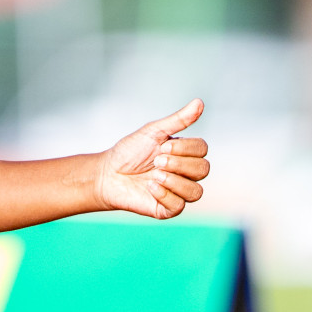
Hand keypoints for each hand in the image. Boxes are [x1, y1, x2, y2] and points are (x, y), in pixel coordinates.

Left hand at [94, 99, 208, 219]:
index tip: (162, 146)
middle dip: (179, 164)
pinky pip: (179, 206)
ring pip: (196, 191)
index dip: (185, 148)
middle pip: (204, 169)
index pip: (203, 150)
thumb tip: (200, 102)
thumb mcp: (153, 132)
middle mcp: (185, 173)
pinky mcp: (168, 209)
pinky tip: (149, 187)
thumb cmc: (129, 152)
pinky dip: (165, 194)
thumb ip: (178, 120)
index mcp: (184, 154)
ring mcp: (178, 192)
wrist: (107, 173)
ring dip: (175, 181)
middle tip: (157, 161)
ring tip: (154, 175)